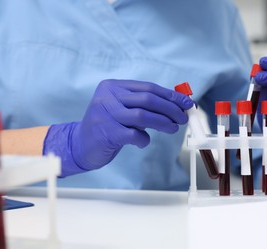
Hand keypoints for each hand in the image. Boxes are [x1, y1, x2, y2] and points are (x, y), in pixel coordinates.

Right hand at [43, 79, 192, 176]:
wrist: (79, 144)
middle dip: (170, 109)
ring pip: (142, 116)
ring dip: (163, 123)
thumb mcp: (122, 109)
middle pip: (148, 99)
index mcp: (113, 86)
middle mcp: (108, 97)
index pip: (148, 88)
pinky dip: (144, 139)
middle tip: (183, 118)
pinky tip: (143, 141)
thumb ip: (143, 104)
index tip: (187, 103)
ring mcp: (105, 114)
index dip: (171, 96)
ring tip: (173, 128)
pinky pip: (134, 135)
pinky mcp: (106, 133)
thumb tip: (177, 105)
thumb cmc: (108, 125)